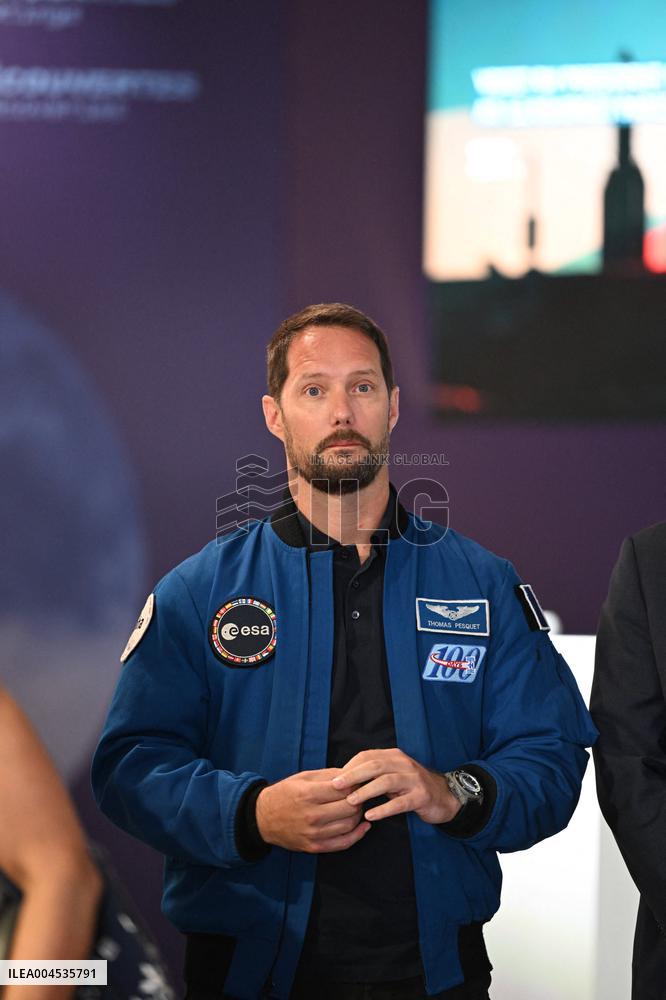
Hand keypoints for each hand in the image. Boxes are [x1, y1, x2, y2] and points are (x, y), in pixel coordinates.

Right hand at [255, 768, 370, 852]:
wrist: (262, 819)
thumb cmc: (284, 794)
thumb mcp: (303, 777)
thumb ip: (328, 775)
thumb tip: (352, 774)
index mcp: (308, 794)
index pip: (343, 789)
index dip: (355, 784)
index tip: (359, 781)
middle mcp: (311, 815)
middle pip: (349, 807)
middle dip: (359, 798)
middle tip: (361, 793)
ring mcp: (313, 833)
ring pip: (349, 824)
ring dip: (358, 815)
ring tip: (358, 807)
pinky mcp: (314, 847)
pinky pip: (343, 843)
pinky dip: (357, 835)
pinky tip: (363, 826)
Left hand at [331, 748, 460, 824]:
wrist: (444, 797)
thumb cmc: (410, 787)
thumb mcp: (392, 775)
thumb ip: (373, 774)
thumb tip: (344, 779)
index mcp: (394, 756)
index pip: (367, 756)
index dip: (350, 767)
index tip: (334, 779)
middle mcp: (404, 764)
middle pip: (374, 765)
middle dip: (353, 775)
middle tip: (336, 786)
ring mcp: (414, 780)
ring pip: (386, 782)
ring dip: (366, 791)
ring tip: (350, 802)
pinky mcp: (421, 797)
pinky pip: (400, 803)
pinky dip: (383, 809)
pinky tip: (371, 816)